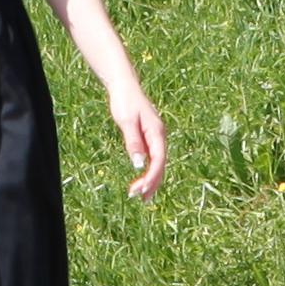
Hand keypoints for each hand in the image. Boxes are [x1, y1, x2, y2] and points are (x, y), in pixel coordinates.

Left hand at [110, 85, 167, 201]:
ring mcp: (155, 138)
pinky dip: (148, 171)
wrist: (124, 87)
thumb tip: (139, 165)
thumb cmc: (125, 102)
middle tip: (140, 198)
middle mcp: (159, 137)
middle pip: (160, 165)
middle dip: (152, 182)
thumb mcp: (127, 122)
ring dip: (150, 179)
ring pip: (157, 163)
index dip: (152, 177)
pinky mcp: (149, 138)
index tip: (141, 190)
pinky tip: (142, 180)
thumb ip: (134, 142)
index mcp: (157, 133)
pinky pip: (152, 158)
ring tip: (140, 195)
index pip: (159, 160)